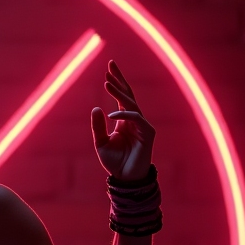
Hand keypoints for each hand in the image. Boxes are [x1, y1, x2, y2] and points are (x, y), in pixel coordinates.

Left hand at [90, 61, 154, 182]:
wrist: (126, 179)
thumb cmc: (114, 163)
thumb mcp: (101, 143)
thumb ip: (98, 127)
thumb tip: (96, 107)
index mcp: (124, 120)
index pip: (121, 96)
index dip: (116, 82)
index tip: (109, 68)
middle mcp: (134, 119)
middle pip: (128, 94)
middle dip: (119, 79)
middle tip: (110, 66)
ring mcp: (142, 125)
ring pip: (131, 104)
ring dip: (119, 93)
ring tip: (107, 83)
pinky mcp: (148, 133)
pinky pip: (136, 118)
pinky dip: (124, 115)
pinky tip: (111, 115)